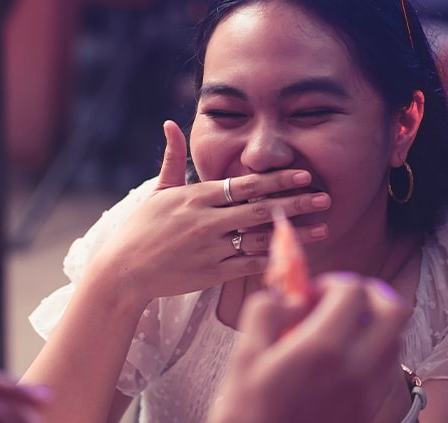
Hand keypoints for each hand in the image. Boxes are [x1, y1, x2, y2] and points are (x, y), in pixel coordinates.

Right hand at [85, 120, 330, 300]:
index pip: (245, 184)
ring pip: (260, 239)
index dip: (277, 179)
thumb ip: (172, 158)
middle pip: (260, 209)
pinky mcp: (211, 274)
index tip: (304, 173)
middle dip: (296, 202)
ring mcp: (210, 249)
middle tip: (325, 197)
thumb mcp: (157, 191)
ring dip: (294, 233)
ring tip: (323, 228)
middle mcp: (206, 221)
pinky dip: (273, 259)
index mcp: (196, 197)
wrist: (123, 272)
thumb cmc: (141, 229)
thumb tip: (171, 123)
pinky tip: (296, 253)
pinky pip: (249, 265)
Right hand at [202, 274, 410, 422]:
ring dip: (375, 324)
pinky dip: (376, 351)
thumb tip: (290, 297)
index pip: (353, 292)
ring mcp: (366, 391)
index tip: (312, 294)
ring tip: (343, 330)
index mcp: (321, 348)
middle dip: (370, 295)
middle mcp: (354, 367)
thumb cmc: (245, 415)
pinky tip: (346, 358)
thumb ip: (266, 311)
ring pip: (396, 339)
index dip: (333, 282)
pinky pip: (388, 368)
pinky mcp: (368, 410)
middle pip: (394, 310)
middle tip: (342, 300)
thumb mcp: (243, 354)